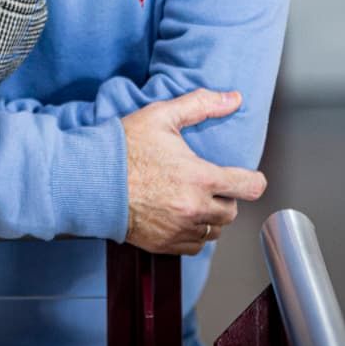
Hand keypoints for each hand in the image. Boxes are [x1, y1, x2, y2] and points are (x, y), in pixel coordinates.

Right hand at [122, 89, 267, 255]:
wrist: (91, 180)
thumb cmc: (124, 147)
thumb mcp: (163, 116)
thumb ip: (201, 105)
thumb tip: (234, 98)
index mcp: (200, 177)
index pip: (250, 187)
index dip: (254, 181)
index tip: (249, 178)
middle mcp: (194, 208)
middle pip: (232, 212)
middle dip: (226, 198)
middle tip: (210, 185)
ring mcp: (179, 229)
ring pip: (214, 231)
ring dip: (211, 218)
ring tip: (195, 200)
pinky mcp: (164, 244)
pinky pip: (194, 247)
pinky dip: (193, 234)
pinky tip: (181, 217)